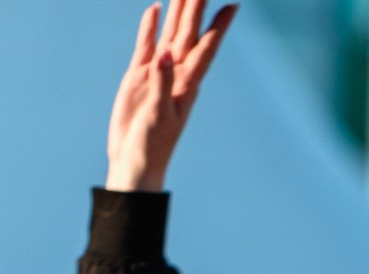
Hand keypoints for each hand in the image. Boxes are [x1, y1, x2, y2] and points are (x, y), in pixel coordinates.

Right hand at [106, 0, 235, 193]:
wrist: (134, 162)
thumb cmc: (152, 146)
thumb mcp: (159, 115)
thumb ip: (163, 83)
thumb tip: (165, 53)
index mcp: (188, 84)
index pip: (207, 48)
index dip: (219, 27)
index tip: (234, 5)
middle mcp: (177, 74)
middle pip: (190, 34)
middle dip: (197, 8)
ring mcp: (158, 73)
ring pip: (171, 34)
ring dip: (178, 12)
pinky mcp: (139, 76)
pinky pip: (147, 45)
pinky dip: (150, 27)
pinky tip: (156, 9)